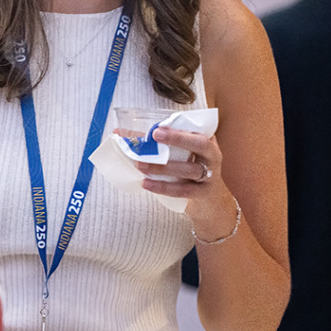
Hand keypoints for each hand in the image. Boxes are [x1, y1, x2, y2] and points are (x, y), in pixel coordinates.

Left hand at [135, 126, 236, 240]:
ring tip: (140, 165)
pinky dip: (163, 187)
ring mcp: (210, 175)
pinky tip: (146, 184)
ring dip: (163, 167)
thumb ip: (155, 144)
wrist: (210, 202)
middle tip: (154, 136)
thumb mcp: (178, 155)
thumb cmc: (188, 171)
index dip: (177, 127)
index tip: (157, 128)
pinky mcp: (203, 193)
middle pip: (200, 144)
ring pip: (189, 169)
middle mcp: (211, 156)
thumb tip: (119, 132)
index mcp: (205, 141)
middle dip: (177, 139)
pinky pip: (183, 190)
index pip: (193, 129)